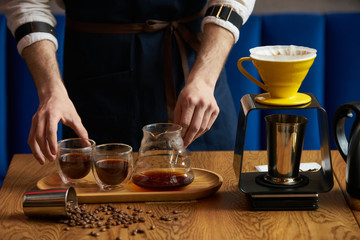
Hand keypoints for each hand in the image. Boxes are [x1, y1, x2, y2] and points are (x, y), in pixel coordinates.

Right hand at [22, 40, 87, 163]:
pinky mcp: (33, 124)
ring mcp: (35, 120)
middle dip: (44, 150)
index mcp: (52, 114)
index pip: (50, 130)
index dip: (52, 142)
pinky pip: (31, 137)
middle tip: (51, 160)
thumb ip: (81, 130)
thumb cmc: (64, 105)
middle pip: (39, 136)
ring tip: (44, 161)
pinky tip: (40, 154)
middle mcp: (41, 117)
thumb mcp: (74, 117)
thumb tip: (87, 143)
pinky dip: (34, 147)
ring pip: (32, 138)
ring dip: (37, 151)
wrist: (52, 94)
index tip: (55, 152)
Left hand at [174, 23, 233, 146]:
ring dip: (195, 136)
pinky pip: (208, 125)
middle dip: (188, 138)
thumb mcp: (179, 102)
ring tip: (189, 140)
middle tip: (184, 144)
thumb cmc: (188, 94)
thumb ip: (177, 117)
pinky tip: (196, 135)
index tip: (178, 140)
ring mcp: (210, 107)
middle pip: (195, 126)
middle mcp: (202, 103)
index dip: (182, 133)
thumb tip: (174, 132)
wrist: (202, 83)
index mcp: (190, 100)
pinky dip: (201, 132)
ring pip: (203, 127)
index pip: (186, 122)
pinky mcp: (216, 110)